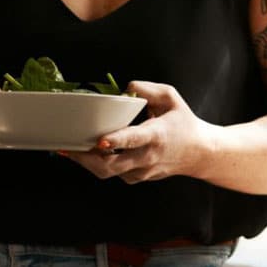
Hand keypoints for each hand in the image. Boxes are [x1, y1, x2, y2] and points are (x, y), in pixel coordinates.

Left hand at [60, 81, 218, 183]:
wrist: (200, 153)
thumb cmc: (183, 123)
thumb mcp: (171, 97)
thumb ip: (147, 89)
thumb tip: (125, 89)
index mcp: (156, 135)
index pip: (134, 140)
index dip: (115, 141)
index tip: (99, 141)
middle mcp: (147, 157)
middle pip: (111, 166)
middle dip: (85, 158)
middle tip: (66, 147)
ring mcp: (141, 171)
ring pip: (108, 172)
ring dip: (87, 162)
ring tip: (68, 149)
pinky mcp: (136, 178)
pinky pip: (112, 173)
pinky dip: (98, 164)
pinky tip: (86, 152)